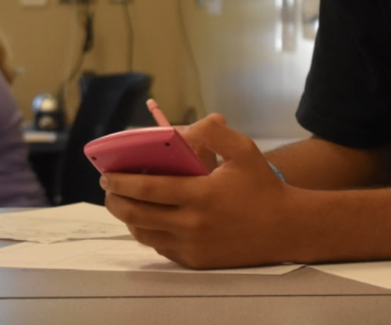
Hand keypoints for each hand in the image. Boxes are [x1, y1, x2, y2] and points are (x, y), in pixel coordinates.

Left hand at [101, 113, 293, 268]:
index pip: (148, 189)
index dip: (122, 181)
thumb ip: (213, 133)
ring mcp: (192, 245)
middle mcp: (192, 223)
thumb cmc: (261, 185)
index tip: (106, 174)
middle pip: (137, 214)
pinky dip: (148, 232)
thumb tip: (182, 130)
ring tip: (123, 202)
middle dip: (115, 200)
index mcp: (201, 194)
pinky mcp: (195, 260)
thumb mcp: (243, 150)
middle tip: (108, 188)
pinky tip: (147, 219)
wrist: (284, 227)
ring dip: (128, 218)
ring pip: (144, 234)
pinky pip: (160, 247)